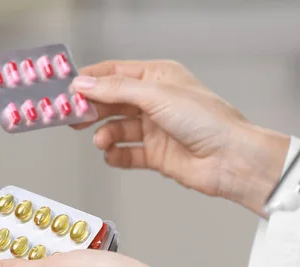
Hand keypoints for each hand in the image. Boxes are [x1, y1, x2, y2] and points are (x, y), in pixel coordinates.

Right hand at [70, 60, 289, 216]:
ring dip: (104, 135)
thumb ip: (116, 91)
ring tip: (101, 141)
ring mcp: (155, 129)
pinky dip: (116, 155)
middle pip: (111, 102)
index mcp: (157, 78)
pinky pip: (126, 154)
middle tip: (74, 117)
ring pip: (116, 129)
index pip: (115, 73)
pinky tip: (113, 155)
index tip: (68, 90)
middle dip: (92, 109)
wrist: (230, 159)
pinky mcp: (155, 155)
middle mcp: (155, 102)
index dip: (90, 80)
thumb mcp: (156, 96)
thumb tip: (85, 85)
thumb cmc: (208, 121)